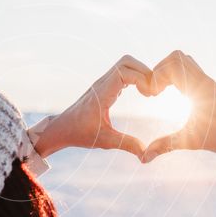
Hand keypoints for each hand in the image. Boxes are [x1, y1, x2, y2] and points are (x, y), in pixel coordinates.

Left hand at [29, 55, 153, 159]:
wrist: (62, 128)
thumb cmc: (80, 134)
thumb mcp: (105, 141)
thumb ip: (126, 144)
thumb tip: (146, 154)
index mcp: (102, 94)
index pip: (124, 71)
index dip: (142, 78)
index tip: (150, 95)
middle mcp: (102, 84)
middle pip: (126, 62)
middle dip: (144, 71)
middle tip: (153, 91)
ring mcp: (102, 83)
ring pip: (124, 64)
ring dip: (140, 73)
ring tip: (148, 92)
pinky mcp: (104, 86)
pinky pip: (122, 72)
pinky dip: (135, 77)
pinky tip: (141, 93)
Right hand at [143, 51, 215, 179]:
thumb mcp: (191, 142)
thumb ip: (166, 147)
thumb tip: (143, 159)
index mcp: (200, 89)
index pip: (174, 63)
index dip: (157, 75)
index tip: (152, 95)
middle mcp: (204, 80)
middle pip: (177, 57)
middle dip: (159, 70)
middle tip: (154, 92)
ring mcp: (208, 81)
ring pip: (184, 60)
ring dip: (167, 71)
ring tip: (161, 92)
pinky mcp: (209, 86)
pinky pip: (190, 70)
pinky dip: (176, 76)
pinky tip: (172, 95)